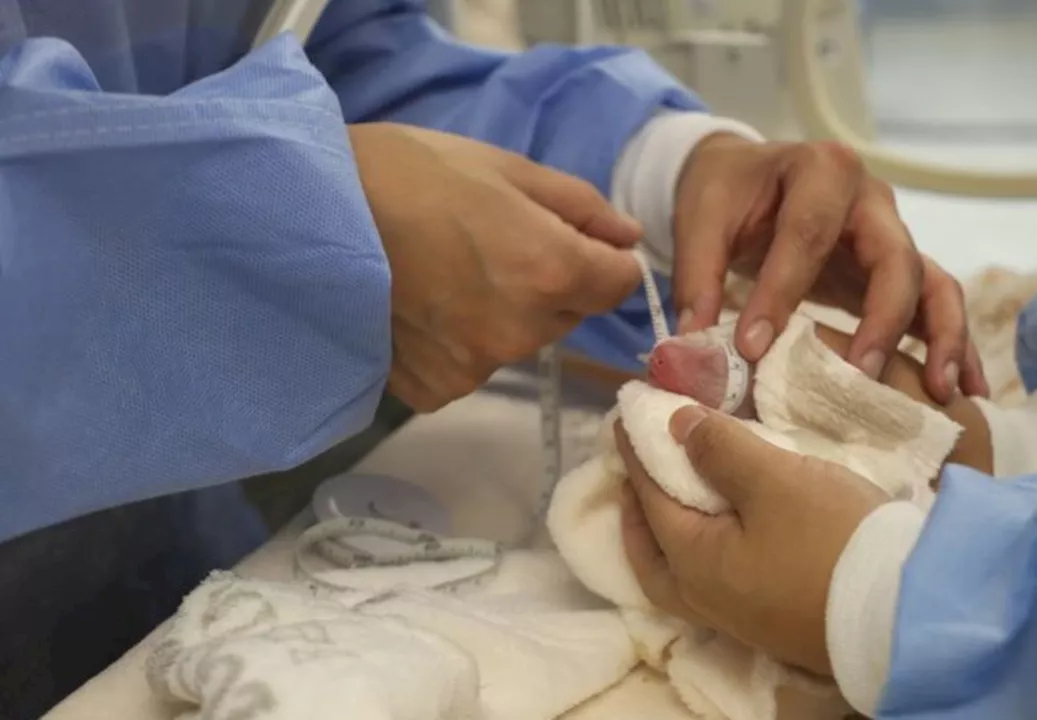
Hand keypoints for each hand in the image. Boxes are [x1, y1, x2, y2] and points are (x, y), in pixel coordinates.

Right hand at [349, 123, 642, 410]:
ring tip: (444, 271)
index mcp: (550, 270)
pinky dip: (455, 342)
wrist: (304, 214)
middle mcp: (522, 331)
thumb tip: (627, 238)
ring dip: (502, 313)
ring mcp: (475, 367)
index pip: (619, 284)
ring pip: (518, 340)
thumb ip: (579, 207)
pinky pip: (469, 366)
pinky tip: (419, 305)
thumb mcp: (504, 167)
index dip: (601, 257)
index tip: (569, 237)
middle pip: (568, 313)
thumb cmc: (407, 174)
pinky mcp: (433, 388)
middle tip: (487, 242)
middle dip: (549, 282)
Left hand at [615, 407, 887, 674]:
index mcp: (693, 563)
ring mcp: (744, 618)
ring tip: (681, 500)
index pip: (649, 498)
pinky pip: (720, 582)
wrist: (905, 611)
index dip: (635, 453)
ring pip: (685, 576)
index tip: (623, 417)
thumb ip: (720, 450)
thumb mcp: (774, 480)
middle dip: (639, 514)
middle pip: (653, 557)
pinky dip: (708, 549)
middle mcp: (708, 599)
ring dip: (672, 535)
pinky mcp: (778, 622)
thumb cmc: (832, 539)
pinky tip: (731, 530)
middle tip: (636, 476)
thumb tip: (675, 425)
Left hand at [673, 133, 987, 401]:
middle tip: (862, 376)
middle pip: (895, 257)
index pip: (807, 233)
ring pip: (934, 282)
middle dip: (883, 319)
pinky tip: (966, 391)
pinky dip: (953, 345)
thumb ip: (697, 274)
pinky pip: (938, 304)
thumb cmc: (728, 194)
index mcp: (820, 171)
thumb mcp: (702, 217)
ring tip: (940, 392)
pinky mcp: (899, 272)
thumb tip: (695, 342)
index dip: (782, 291)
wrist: (748, 177)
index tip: (752, 349)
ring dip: (942, 337)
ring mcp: (894, 236)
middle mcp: (871, 200)